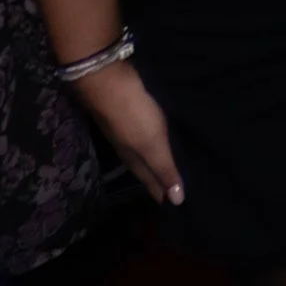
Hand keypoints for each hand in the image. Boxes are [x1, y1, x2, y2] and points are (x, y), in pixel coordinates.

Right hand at [71, 59, 185, 205]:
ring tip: (176, 161)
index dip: (163, 194)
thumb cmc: (132, 115)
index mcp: (135, 158)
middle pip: (147, 167)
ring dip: (159, 157)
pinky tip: (163, 133)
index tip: (178, 206)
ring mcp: (126, 128)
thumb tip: (177, 202)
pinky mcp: (129, 110)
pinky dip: (156, 137)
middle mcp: (128, 147)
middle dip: (161, 177)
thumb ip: (164, 169)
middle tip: (178, 185)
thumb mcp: (152, 145)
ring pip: (145, 149)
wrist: (107, 79)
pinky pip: (146, 130)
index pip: (152, 182)